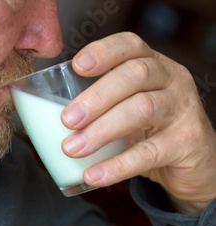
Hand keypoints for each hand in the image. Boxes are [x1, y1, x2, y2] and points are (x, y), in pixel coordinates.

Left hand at [60, 32, 215, 214]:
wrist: (192, 163)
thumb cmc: (147, 131)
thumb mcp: (125, 110)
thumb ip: (96, 108)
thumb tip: (38, 121)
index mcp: (151, 65)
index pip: (130, 46)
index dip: (104, 52)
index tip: (76, 66)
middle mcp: (171, 80)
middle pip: (135, 75)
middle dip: (96, 97)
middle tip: (67, 120)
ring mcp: (183, 109)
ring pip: (142, 109)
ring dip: (102, 130)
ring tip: (72, 149)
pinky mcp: (187, 142)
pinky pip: (149, 153)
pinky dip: (117, 165)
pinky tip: (93, 175)